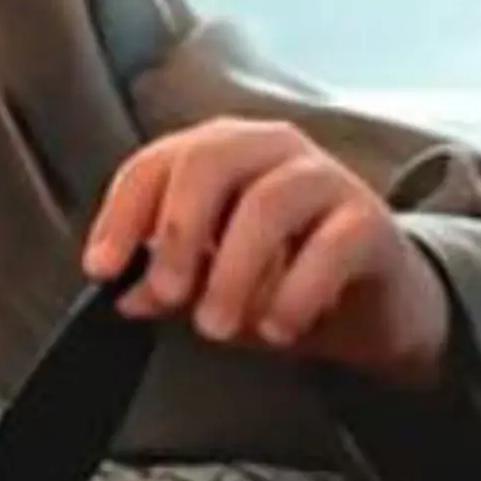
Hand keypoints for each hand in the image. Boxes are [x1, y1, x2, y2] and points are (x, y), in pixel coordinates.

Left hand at [81, 118, 450, 387]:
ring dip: (233, 272)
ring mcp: (326, 179)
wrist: (378, 306)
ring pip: (268, 203)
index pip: (157, 163)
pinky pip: (330, 246)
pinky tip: (278, 330)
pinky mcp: (370, 221)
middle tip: (168, 296)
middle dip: (179, 230)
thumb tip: (126, 294)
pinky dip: (296, 292)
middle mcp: (272, 150)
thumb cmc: (284, 278)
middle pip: (211, 160)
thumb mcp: (213, 282)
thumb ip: (168, 281)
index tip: (102, 269)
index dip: (122, 214)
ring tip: (218, 328)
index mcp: (222, 153)